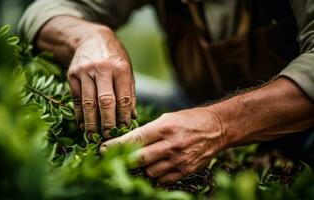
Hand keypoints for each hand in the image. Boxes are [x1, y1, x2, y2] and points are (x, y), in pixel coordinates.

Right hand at [37, 16, 136, 137]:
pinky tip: (82, 125)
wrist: (90, 38)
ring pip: (88, 103)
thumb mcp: (127, 69)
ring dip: (91, 123)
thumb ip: (129, 93)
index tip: (124, 130)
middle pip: (105, 102)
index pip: (123, 98)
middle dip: (107, 122)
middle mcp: (102, 69)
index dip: (123, 117)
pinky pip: (77, 100)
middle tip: (109, 136)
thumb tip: (132, 117)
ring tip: (94, 137)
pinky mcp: (72, 75)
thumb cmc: (113, 57)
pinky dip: (80, 115)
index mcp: (120, 68)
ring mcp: (85, 72)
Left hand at [100, 107, 224, 183]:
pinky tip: (157, 168)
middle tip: (116, 160)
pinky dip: (156, 177)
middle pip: (139, 159)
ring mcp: (179, 159)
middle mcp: (171, 144)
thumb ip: (148, 131)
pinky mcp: (186, 170)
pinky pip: (163, 180)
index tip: (101, 149)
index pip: (134, 138)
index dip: (115, 146)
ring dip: (142, 170)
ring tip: (143, 162)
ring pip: (149, 173)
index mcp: (164, 127)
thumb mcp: (166, 118)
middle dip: (124, 161)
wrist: (216, 129)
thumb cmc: (188, 120)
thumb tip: (127, 142)